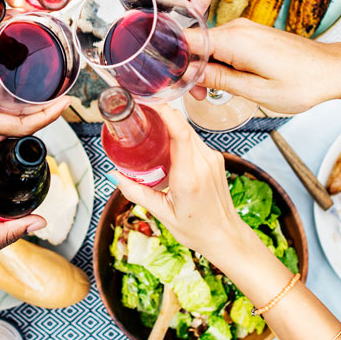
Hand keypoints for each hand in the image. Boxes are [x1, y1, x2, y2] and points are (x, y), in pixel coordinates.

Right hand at [0, 24, 68, 153]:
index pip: (21, 125)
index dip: (48, 115)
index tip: (67, 102)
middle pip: (20, 121)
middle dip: (44, 107)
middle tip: (62, 87)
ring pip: (6, 116)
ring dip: (26, 104)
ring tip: (43, 83)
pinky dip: (4, 99)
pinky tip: (5, 83)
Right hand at [113, 105, 246, 261]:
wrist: (225, 236)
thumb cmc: (196, 229)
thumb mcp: (162, 213)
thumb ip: (137, 192)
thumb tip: (115, 175)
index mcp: (189, 177)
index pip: (180, 133)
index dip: (165, 113)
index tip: (149, 103)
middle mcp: (204, 163)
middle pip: (183, 126)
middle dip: (162, 114)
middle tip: (141, 112)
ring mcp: (213, 159)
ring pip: (189, 131)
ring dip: (171, 125)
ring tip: (150, 126)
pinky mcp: (216, 159)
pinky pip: (195, 140)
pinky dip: (180, 136)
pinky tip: (166, 143)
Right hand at [186, 19, 340, 114]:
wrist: (332, 70)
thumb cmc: (303, 83)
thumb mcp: (256, 91)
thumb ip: (220, 79)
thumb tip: (191, 72)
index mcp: (235, 40)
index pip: (187, 39)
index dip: (174, 59)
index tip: (174, 80)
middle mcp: (238, 29)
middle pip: (196, 43)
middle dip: (190, 68)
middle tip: (199, 96)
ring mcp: (245, 30)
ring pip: (209, 45)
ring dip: (206, 67)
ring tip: (214, 91)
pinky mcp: (252, 35)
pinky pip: (224, 45)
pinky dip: (220, 62)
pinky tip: (228, 80)